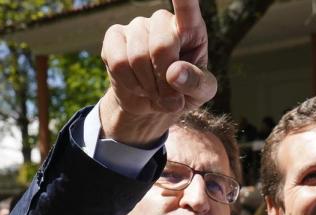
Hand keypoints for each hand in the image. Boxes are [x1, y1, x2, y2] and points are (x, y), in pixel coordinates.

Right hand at [99, 0, 217, 146]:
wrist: (152, 104)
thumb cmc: (183, 92)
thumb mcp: (201, 93)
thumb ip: (197, 83)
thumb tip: (175, 73)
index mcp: (190, 29)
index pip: (187, 8)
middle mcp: (163, 21)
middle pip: (162, 45)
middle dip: (165, 80)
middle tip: (171, 99)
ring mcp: (137, 26)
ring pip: (138, 57)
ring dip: (149, 86)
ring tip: (156, 93)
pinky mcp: (114, 37)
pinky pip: (118, 62)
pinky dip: (131, 83)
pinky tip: (138, 86)